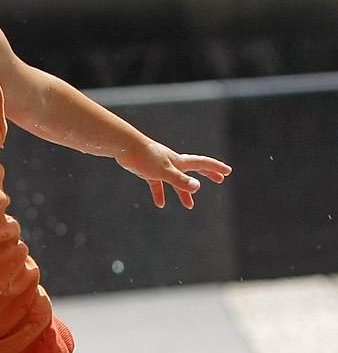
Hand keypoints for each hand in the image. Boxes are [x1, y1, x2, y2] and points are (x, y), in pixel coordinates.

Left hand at [116, 140, 231, 209]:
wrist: (125, 148)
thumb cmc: (145, 157)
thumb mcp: (165, 172)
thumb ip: (180, 180)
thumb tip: (196, 187)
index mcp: (180, 162)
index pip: (202, 163)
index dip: (216, 168)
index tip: (227, 172)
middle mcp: (173, 163)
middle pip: (194, 169)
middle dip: (208, 174)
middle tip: (220, 180)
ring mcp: (161, 167)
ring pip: (176, 181)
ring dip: (184, 192)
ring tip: (190, 205)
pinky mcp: (148, 171)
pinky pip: (158, 185)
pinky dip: (160, 194)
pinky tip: (160, 204)